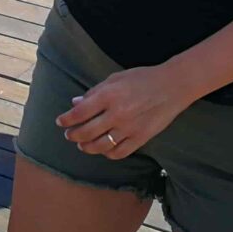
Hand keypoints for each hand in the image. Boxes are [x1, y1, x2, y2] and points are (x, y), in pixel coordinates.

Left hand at [55, 64, 192, 159]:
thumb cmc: (142, 78)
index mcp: (108, 95)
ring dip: (87, 146)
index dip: (66, 119)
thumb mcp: (116, 78)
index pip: (79, 112)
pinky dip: (108, 153)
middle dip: (73, 134)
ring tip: (81, 144)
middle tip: (69, 134)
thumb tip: (75, 103)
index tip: (60, 122)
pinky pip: (119, 152)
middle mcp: (116, 114)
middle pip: (87, 131)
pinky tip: (103, 149)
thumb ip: (95, 92)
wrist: (172, 86)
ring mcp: (129, 128)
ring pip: (100, 145)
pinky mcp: (140, 138)